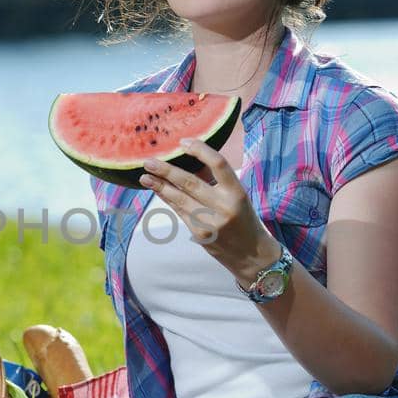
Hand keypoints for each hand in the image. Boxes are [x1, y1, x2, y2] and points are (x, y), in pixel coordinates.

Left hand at [138, 138, 280, 284]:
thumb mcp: (237, 197)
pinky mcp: (199, 234)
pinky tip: (158, 191)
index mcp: (237, 193)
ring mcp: (209, 222)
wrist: (251, 255)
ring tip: (145, 177)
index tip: (184, 142)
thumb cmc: (244, 220)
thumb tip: (187, 162)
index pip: (218, 164)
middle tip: (149, 161)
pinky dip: (167, 199)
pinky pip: (179, 211)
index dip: (200, 150)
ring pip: (179, 198)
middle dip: (166, 171)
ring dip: (160, 186)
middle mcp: (223, 206)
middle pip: (190, 182)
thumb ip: (216, 182)